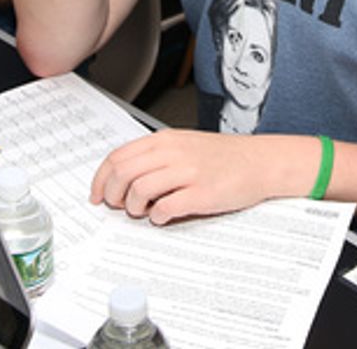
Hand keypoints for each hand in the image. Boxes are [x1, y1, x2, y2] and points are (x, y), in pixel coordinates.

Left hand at [91, 129, 279, 224]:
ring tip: (143, 211)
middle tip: (118, 206)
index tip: (97, 194)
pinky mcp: (202, 194)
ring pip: (140, 191)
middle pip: (123, 174)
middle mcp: (173, 153)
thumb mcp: (183, 144)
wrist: (260, 162)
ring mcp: (188, 173)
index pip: (118, 157)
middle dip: (112, 195)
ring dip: (134, 208)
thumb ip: (154, 156)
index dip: (100, 179)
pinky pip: (165, 209)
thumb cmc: (223, 156)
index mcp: (165, 140)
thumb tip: (122, 178)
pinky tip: (163, 216)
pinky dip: (157, 217)